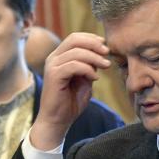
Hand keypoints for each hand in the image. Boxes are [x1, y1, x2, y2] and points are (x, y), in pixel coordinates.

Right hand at [30, 32, 111, 149]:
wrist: (58, 121)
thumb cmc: (70, 102)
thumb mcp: (84, 80)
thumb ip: (89, 66)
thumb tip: (100, 54)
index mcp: (59, 57)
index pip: (74, 38)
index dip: (91, 38)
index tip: (105, 45)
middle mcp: (53, 58)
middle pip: (74, 40)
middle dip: (94, 44)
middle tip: (107, 53)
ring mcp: (52, 66)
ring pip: (76, 52)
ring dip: (94, 58)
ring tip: (106, 66)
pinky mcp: (53, 76)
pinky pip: (74, 65)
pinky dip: (87, 69)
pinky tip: (95, 78)